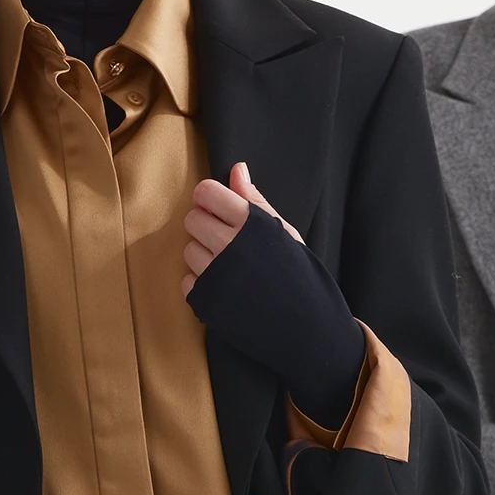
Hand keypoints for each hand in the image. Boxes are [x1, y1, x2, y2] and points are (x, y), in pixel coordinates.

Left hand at [182, 161, 302, 295]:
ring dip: (204, 256)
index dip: (210, 199)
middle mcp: (228, 244)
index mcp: (248, 222)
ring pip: (189, 250)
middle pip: (192, 219)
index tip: (219, 209)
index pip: (206, 192)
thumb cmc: (299, 273)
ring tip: (229, 266)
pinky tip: (224, 286)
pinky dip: (202, 283)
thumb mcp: (284, 231)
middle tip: (227, 239)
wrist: (305, 324)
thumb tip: (237, 170)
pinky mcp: (207, 300)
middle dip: (206, 225)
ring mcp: (215, 274)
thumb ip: (255, 201)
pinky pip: (188, 281)